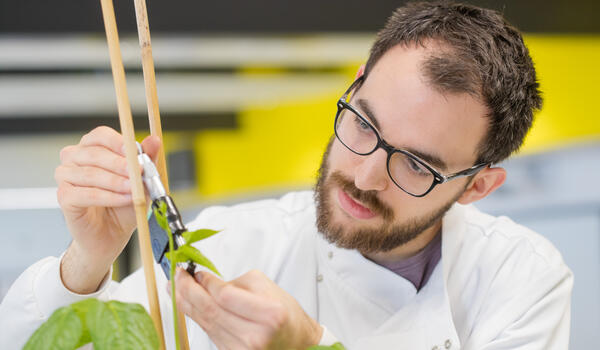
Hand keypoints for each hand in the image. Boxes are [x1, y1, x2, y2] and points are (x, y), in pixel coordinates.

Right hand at [55, 126, 160, 292]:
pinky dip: (108, 197)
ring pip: (90, 173)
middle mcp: (74, 158)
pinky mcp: (64, 197)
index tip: (135, 151)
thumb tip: (154, 140)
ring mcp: (65, 177)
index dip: (118, 142)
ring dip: (116, 182)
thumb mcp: (141, 181)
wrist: (111, 234)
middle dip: (120, 164)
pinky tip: (124, 200)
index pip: (100, 135)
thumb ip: (147, 159)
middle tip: (138, 173)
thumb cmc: (123, 205)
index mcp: (92, 148)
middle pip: (94, 153)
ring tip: (134, 190)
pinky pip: (85, 194)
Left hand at [172, 269, 322, 348]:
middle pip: (210, 309)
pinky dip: (197, 316)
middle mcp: (254, 335)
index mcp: (269, 314)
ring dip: (187, 303)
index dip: (206, 282)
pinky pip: (209, 332)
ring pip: (205, 322)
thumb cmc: (286, 316)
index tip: (196, 272)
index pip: (225, 295)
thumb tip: (206, 281)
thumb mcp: (268, 288)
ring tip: (175, 288)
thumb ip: (236, 283)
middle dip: (188, 290)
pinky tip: (190, 305)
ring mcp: (242, 349)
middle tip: (177, 276)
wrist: (296, 344)